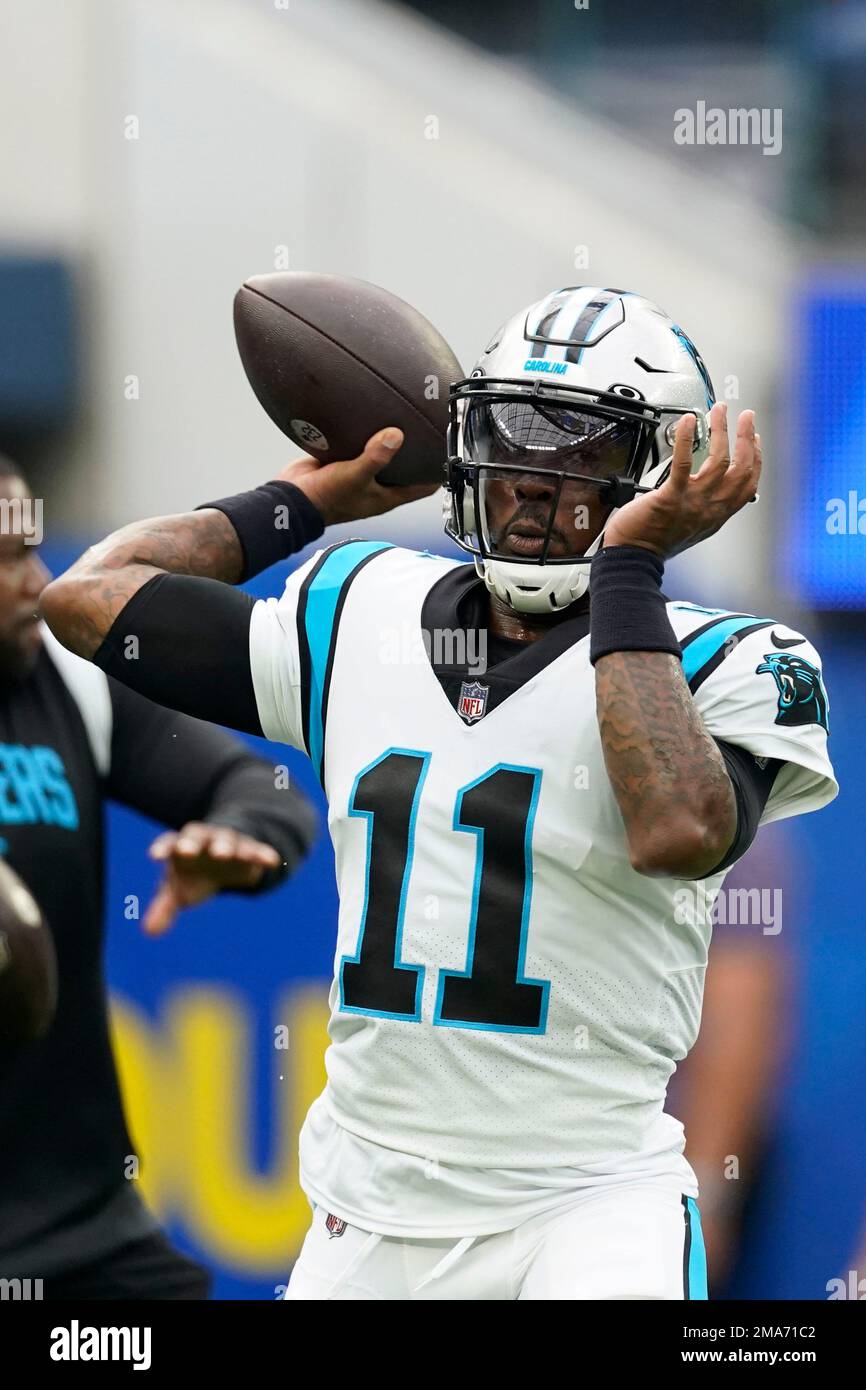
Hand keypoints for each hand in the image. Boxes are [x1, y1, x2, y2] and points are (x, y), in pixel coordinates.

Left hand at [142, 822, 282, 935]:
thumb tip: (149, 932)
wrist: (225, 857)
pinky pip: (256, 849)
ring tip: (224, 854)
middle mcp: (203, 839)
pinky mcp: (250, 849)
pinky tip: (271, 860)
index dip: (162, 849)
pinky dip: (261, 853)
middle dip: (192, 843)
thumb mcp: (178, 890)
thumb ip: (164, 908)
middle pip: (196, 836)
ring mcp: (227, 841)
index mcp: (181, 846)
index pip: (169, 843)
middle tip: (188, 851)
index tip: (154, 856)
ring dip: (224, 845)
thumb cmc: (194, 874)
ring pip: (226, 839)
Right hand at [279, 427, 438, 525]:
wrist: (291, 498)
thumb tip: (396, 435)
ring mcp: (360, 474)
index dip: (437, 473)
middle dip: (417, 452)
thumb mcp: (354, 476)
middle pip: (405, 468)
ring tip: (402, 417)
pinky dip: (366, 435)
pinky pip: (360, 446)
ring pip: (383, 455)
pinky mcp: (343, 462)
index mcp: (386, 496)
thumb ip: (375, 457)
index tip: (449, 453)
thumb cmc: (325, 498)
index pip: (423, 487)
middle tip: (428, 428)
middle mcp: (377, 486)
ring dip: (391, 441)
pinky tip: (369, 415)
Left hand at [603, 403, 760, 558]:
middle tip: (745, 415)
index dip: (756, 458)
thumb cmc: (657, 541)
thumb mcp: (693, 527)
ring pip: (719, 460)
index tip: (755, 438)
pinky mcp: (671, 497)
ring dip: (722, 430)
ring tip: (720, 411)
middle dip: (746, 437)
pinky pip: (684, 464)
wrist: (634, 558)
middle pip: (741, 468)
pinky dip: (687, 439)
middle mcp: (711, 507)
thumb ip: (706, 508)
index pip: (748, 483)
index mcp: (718, 513)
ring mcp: (693, 502)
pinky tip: (689, 421)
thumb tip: (712, 491)